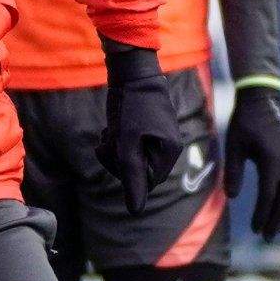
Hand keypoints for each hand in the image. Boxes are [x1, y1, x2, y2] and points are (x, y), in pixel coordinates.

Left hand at [99, 45, 198, 213]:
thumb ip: (132, 176)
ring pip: (130, 159)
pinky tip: (111, 127)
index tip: (115, 154)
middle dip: (118, 160)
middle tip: (109, 140)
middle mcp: (167, 145)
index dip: (127, 174)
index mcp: (170, 151)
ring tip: (109, 132)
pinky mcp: (144, 128)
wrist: (130, 69)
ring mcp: (157, 136)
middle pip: (138, 171)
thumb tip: (135, 211)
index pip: (147, 182)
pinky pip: (128, 146)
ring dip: (114, 150)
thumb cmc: (131, 105)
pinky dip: (116, 140)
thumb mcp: (127, 142)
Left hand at [227, 81, 279, 241]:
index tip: (255, 230)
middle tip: (266, 238)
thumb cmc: (245, 123)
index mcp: (272, 161)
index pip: (268, 195)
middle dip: (275, 220)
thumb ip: (233, 171)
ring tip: (279, 231)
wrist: (263, 101)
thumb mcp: (234, 146)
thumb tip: (231, 197)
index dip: (262, 214)